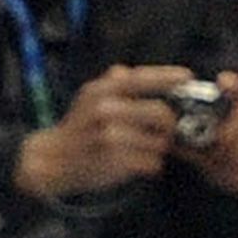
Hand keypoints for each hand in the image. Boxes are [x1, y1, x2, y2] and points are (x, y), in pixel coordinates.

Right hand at [12, 63, 188, 198]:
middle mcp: (105, 110)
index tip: (187, 78)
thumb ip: (111, 84)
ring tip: (144, 149)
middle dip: (169, 124)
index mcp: (101, 92)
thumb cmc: (78, 129)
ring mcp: (109, 137)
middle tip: (167, 130)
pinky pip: (152, 163)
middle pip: (160, 113)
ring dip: (158, 148)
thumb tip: (125, 71)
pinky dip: (150, 165)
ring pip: (159, 142)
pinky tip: (137, 163)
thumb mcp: (88, 99)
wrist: (51, 160)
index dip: (169, 76)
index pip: (143, 78)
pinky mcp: (113, 161)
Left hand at [175, 71, 237, 205]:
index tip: (223, 83)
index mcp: (227, 113)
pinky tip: (235, 177)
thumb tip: (162, 133)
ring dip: (235, 154)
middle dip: (225, 134)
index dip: (229, 84)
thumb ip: (182, 139)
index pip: (232, 88)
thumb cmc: (213, 162)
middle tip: (212, 152)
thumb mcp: (194, 149)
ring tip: (222, 168)